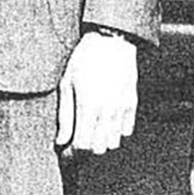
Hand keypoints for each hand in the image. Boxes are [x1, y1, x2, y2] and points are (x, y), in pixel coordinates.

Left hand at [55, 29, 138, 154]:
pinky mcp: (132, 104)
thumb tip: (61, 140)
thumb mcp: (67, 82)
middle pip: (99, 149)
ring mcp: (122, 109)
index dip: (73, 154)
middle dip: (86, 149)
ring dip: (101, 141)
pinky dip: (116, 131)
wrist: (111, 41)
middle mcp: (107, 111)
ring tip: (91, 129)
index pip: (83, 146)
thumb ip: (65, 115)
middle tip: (77, 139)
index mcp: (88, 106)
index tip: (66, 152)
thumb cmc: (85, 58)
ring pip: (114, 143)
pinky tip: (106, 120)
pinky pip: (127, 131)